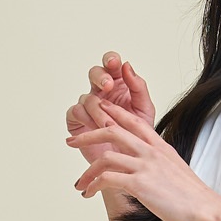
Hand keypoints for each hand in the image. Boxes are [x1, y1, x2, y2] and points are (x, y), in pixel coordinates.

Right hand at [65, 50, 156, 164]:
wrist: (130, 161)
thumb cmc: (138, 135)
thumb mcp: (144, 109)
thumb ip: (138, 86)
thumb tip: (127, 66)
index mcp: (119, 84)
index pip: (111, 64)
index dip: (110, 59)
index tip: (114, 63)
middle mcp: (101, 92)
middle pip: (94, 73)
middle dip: (101, 77)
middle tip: (108, 86)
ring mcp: (88, 106)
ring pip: (87, 96)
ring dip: (99, 109)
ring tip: (109, 124)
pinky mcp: (77, 121)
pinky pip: (76, 112)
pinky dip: (86, 119)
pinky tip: (95, 128)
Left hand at [65, 99, 220, 220]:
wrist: (206, 210)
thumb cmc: (193, 197)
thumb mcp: (176, 172)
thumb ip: (160, 165)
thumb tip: (149, 172)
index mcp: (160, 146)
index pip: (132, 121)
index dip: (113, 113)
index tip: (98, 112)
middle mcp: (151, 151)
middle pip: (112, 131)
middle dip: (88, 135)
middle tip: (72, 142)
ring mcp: (145, 166)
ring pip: (105, 156)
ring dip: (87, 171)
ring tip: (79, 183)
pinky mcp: (140, 184)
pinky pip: (108, 179)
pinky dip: (94, 185)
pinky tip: (90, 193)